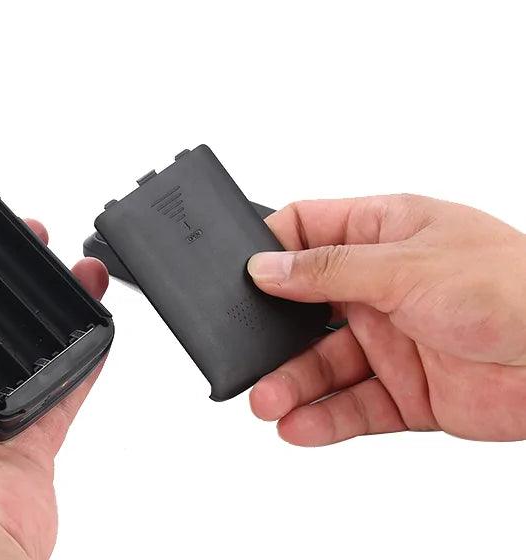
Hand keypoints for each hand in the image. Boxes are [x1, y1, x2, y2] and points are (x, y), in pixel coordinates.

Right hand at [247, 195, 525, 445]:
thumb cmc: (513, 286)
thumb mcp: (405, 265)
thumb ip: (329, 271)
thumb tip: (266, 267)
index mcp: (383, 235)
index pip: (307, 232)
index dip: (269, 251)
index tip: (239, 276)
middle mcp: (382, 287)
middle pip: (304, 309)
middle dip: (272, 334)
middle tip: (245, 355)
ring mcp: (392, 341)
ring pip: (323, 365)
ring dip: (291, 384)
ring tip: (269, 402)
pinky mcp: (405, 393)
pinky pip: (351, 407)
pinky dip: (323, 419)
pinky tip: (300, 425)